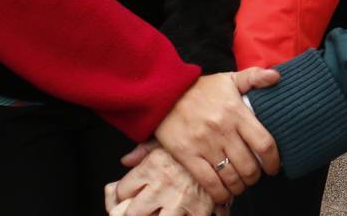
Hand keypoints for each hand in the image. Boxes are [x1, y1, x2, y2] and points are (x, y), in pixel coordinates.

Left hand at [104, 144, 227, 215]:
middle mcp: (161, 186)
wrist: (224, 140)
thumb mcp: (167, 138)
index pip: (122, 190)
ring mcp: (179, 201)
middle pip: (132, 213)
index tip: (126, 196)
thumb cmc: (192, 137)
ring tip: (162, 209)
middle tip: (140, 209)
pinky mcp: (198, 211)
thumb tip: (125, 160)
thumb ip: (144, 150)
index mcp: (151, 167)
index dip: (122, 195)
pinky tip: (181, 213)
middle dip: (133, 213)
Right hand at [154, 69, 281, 202]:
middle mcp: (223, 130)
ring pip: (231, 177)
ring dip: (240, 186)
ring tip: (240, 183)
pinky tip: (224, 193)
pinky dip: (221, 193)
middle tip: (254, 175)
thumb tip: (277, 76)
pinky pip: (209, 183)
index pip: (264, 143)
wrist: (164, 92)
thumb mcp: (228, 79)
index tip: (273, 167)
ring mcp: (205, 144)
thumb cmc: (200, 88)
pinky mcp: (188, 155)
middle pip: (249, 166)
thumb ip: (254, 76)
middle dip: (255, 176)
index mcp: (236, 112)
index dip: (273, 161)